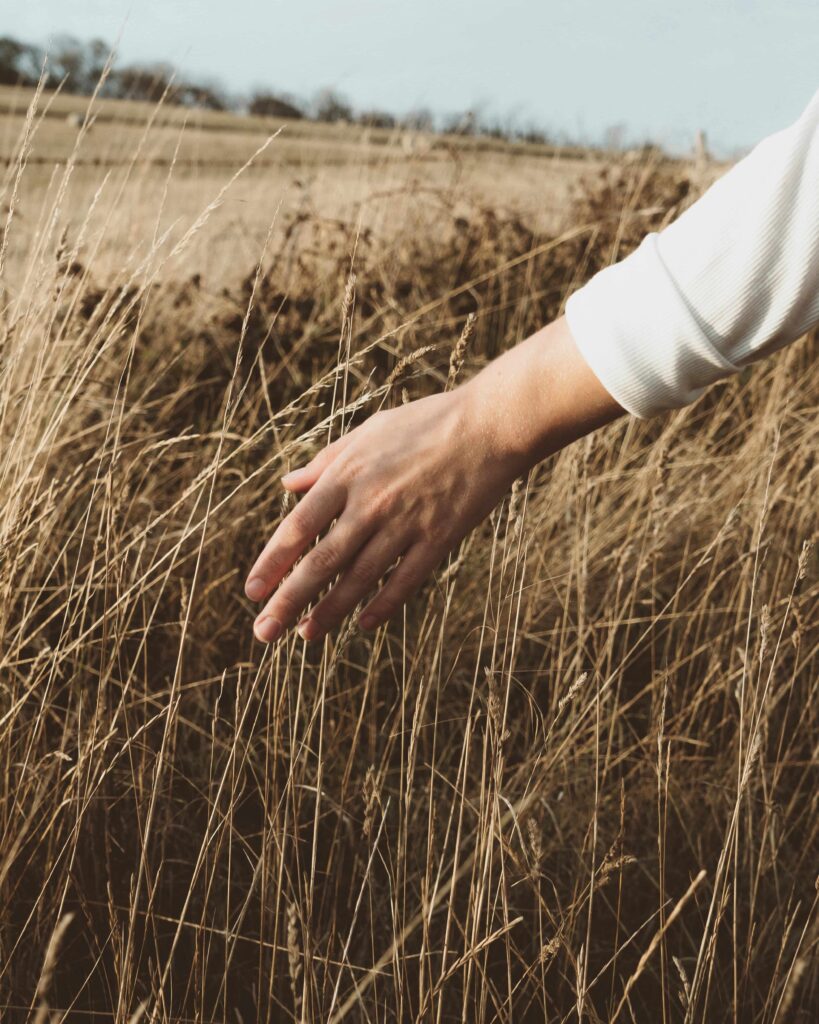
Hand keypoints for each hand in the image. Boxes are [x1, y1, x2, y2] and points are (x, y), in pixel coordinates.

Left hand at [245, 386, 522, 642]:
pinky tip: (362, 624)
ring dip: (329, 611)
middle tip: (264, 632)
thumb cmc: (426, 422)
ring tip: (306, 636)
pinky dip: (382, 605)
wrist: (490, 424)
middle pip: (321, 562)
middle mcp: (371, 503)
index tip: (251, 592)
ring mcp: (406, 523)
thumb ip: (326, 462)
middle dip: (288, 600)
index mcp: (348, 475)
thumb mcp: (368, 432)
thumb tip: (288, 484)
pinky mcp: (439, 538)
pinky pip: (405, 580)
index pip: (298, 528)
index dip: (272, 563)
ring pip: (359, 579)